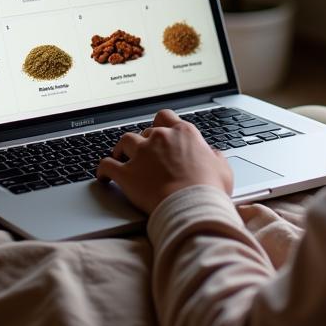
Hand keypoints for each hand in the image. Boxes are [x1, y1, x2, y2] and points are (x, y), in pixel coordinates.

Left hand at [97, 109, 233, 213]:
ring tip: (120, 157)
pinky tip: (102, 176)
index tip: (159, 132)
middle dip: (143, 140)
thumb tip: (212, 155)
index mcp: (183, 133)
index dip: (160, 125)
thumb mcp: (222, 169)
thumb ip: (215, 157)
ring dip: (121, 149)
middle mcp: (160, 138)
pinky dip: (102, 169)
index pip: (166, 117)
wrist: (192, 208)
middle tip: (144, 152)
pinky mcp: (127, 174)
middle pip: (145, 131)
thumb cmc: (209, 190)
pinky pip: (107, 165)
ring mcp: (141, 154)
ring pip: (124, 141)